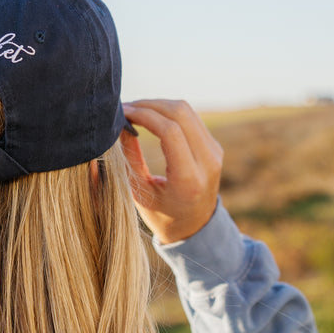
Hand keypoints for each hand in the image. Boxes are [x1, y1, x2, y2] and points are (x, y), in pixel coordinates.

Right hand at [120, 99, 222, 243]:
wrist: (195, 227)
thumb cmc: (161, 215)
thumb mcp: (139, 192)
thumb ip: (129, 158)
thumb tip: (119, 124)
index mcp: (189, 179)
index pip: (170, 131)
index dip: (144, 115)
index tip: (123, 114)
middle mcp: (208, 162)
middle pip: (180, 113)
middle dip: (149, 105)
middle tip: (125, 109)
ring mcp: (215, 152)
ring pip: (186, 110)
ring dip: (158, 105)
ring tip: (134, 111)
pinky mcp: (214, 146)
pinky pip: (190, 117)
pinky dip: (168, 112)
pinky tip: (149, 116)